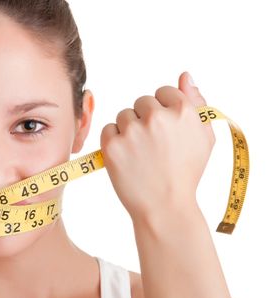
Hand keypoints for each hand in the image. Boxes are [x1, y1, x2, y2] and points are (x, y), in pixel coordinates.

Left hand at [100, 72, 215, 219]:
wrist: (165, 207)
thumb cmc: (186, 173)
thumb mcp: (203, 138)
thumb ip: (196, 103)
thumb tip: (185, 75)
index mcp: (182, 111)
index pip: (163, 92)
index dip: (163, 112)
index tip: (165, 132)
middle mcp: (157, 117)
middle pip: (141, 102)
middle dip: (145, 119)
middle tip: (153, 146)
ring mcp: (133, 131)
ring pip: (124, 115)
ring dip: (128, 130)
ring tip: (141, 154)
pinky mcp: (112, 145)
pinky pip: (108, 130)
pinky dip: (114, 142)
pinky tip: (128, 158)